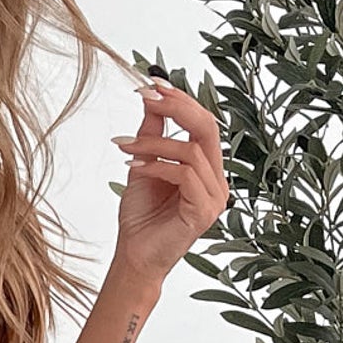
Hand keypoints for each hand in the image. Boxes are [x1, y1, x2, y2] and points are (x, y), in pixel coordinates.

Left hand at [110, 76, 228, 290]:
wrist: (134, 258)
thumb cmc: (141, 217)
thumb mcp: (144, 164)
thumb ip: (152, 132)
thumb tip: (152, 94)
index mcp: (207, 168)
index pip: (203, 123)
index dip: (180, 100)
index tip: (151, 84)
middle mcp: (217, 180)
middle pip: (208, 128)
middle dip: (177, 107)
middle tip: (147, 94)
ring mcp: (215, 197)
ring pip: (191, 151)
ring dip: (154, 144)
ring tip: (125, 147)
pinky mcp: (205, 212)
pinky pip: (185, 175)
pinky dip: (157, 166)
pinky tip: (133, 169)